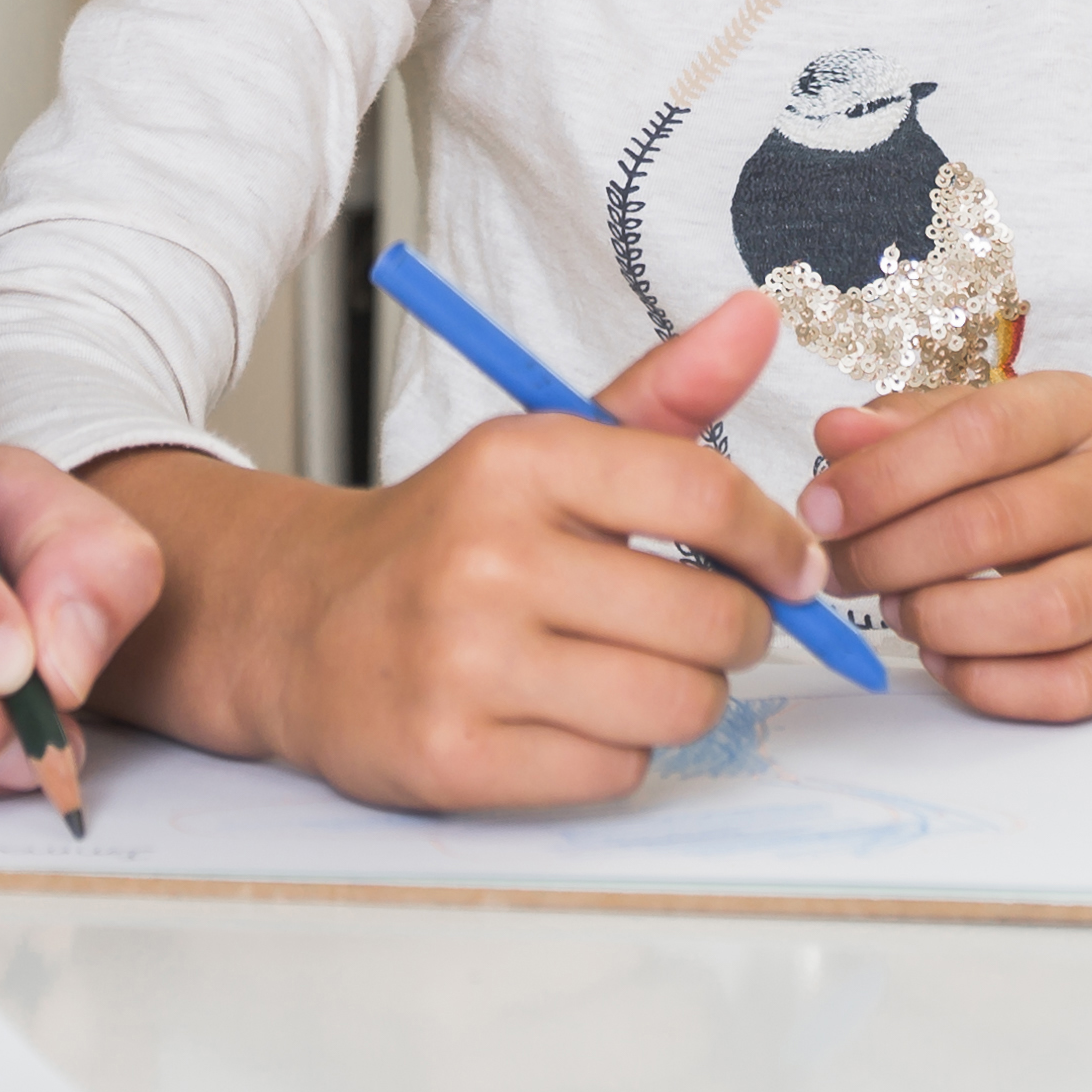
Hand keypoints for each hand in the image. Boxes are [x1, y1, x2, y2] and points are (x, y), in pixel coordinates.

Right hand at [189, 289, 817, 814]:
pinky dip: (615, 754)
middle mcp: (486, 558)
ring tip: (638, 672)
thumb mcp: (545, 447)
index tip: (793, 568)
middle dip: (736, 632)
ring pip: (674, 705)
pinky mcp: (450, 758)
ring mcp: (462, 664)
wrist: (299, 623)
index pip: (700, 493)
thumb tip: (758, 318)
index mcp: (517, 462)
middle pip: (708, 619)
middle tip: (708, 628)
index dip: (774, 539)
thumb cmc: (451, 537)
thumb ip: (663, 393)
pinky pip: (614, 773)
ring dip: (682, 698)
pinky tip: (571, 719)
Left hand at [801, 369, 1091, 718]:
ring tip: (899, 611)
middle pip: (998, 525)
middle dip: (893, 555)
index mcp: (1082, 411)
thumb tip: (835, 437)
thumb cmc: (1062, 485)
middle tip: (838, 571)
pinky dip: (991, 683)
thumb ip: (910, 428)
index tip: (819, 507)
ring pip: (1042, 612)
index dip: (887, 474)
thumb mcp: (997, 429)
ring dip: (943, 620)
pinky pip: (1068, 687)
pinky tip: (947, 659)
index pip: (981, 431)